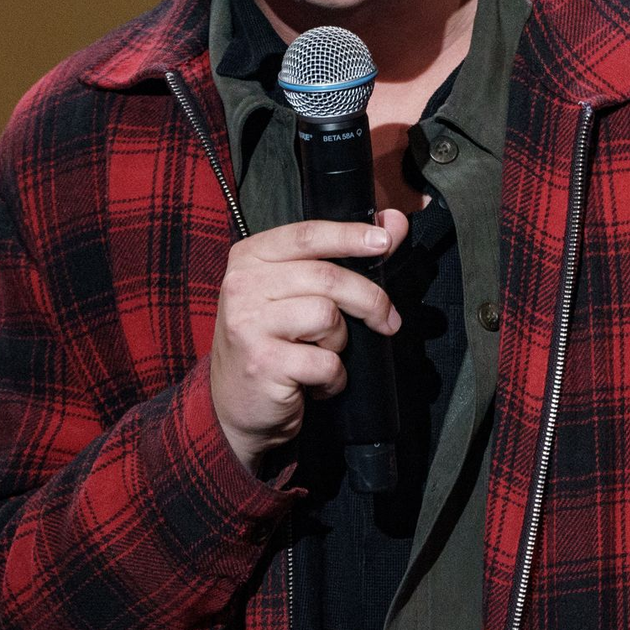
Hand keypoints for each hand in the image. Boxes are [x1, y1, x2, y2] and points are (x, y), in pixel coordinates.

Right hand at [206, 209, 408, 473]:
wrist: (236, 407)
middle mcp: (243, 285)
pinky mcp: (262, 363)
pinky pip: (324, 361)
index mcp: (250, 257)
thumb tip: (394, 222)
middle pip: (326, 276)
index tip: (385, 240)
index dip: (349, 235)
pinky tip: (316, 381)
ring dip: (340, 341)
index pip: (307, 235)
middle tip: (387, 319)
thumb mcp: (299, 291)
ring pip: (327, 316)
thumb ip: (344, 253)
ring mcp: (249, 324)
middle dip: (369, 298)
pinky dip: (333, 376)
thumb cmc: (273, 341)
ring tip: (325, 353)